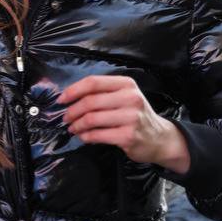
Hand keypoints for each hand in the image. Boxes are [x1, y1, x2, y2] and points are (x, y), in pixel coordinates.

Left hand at [57, 75, 190, 172]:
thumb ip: (103, 93)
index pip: (93, 82)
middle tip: (65, 118)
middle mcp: (130, 98)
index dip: (73, 90)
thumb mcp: (125, 97)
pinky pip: (97, 135)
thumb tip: (70, 97)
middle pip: (90, 101)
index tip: (62, 100)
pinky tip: (83, 137)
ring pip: (91, 119)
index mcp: (126, 84)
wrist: (159, 138)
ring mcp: (130, 117)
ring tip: (73, 128)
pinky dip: (85, 136)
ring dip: (77, 125)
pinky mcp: (128, 136)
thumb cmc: (136, 116)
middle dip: (72, 111)